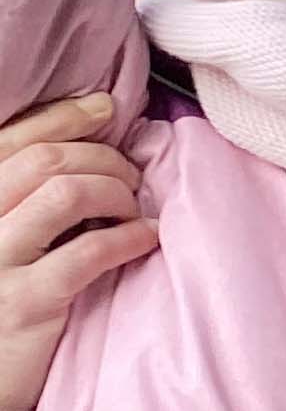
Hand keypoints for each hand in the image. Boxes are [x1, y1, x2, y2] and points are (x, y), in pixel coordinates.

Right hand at [0, 93, 158, 410]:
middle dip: (102, 156)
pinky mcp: (25, 302)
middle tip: (132, 175)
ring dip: (116, 191)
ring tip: (136, 207)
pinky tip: (147, 239)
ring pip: (65, 192)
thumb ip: (23, 201)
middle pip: (45, 159)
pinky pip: (87, 252)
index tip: (104, 108)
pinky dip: (128, 237)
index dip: (63, 116)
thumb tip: (87, 155)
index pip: (11, 137)